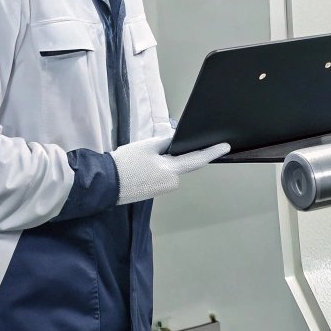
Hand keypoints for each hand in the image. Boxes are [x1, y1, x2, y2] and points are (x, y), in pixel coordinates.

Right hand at [111, 136, 229, 204]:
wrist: (105, 184)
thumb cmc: (124, 164)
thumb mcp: (146, 146)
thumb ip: (166, 141)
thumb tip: (178, 139)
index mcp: (171, 171)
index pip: (197, 159)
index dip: (213, 152)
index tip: (226, 146)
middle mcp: (171, 182)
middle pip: (180, 163)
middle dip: (172, 154)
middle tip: (151, 151)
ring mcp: (163, 189)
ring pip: (169, 169)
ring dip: (162, 162)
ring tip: (141, 160)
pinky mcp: (155, 192)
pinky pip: (162, 176)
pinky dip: (156, 169)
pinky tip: (142, 167)